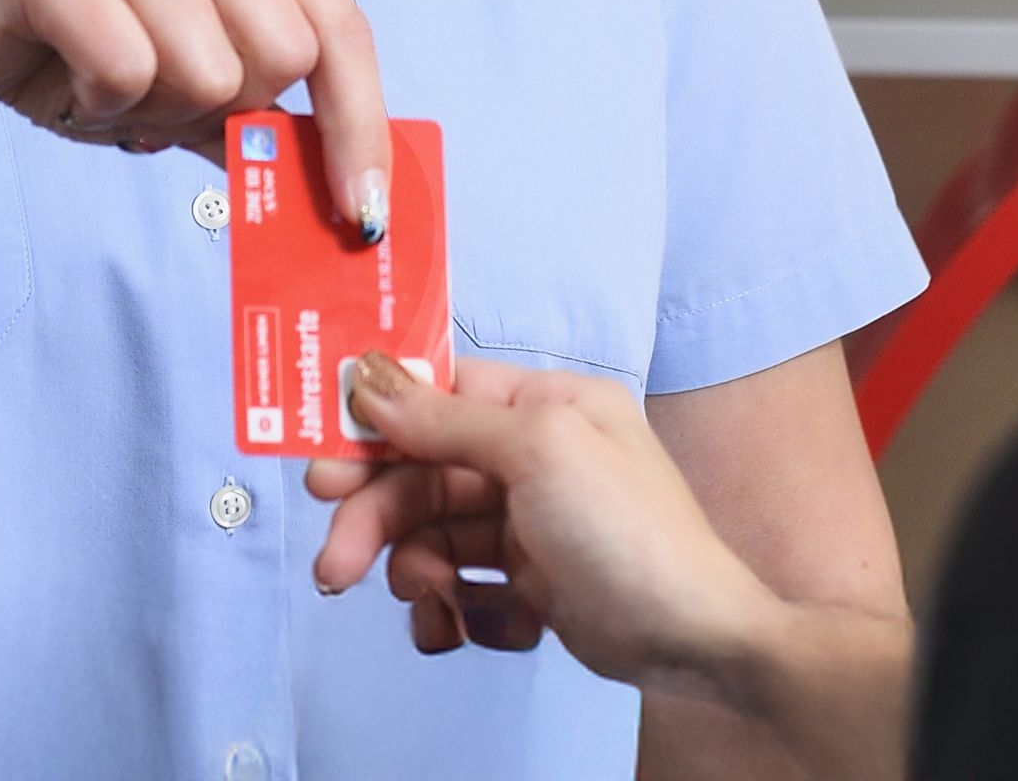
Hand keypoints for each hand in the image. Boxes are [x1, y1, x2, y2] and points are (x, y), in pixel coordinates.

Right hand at [0, 0, 388, 230]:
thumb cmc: (67, 47)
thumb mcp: (179, 79)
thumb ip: (256, 118)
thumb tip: (346, 196)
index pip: (341, 29)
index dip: (360, 126)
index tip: (363, 214)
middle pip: (280, 59)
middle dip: (220, 112)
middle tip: (149, 95)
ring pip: (208, 75)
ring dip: (149, 111)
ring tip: (96, 78)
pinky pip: (127, 73)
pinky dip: (95, 103)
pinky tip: (59, 72)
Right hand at [307, 354, 777, 691]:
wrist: (693, 641)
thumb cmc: (631, 533)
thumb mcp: (538, 451)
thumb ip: (447, 416)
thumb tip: (372, 376)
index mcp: (549, 405)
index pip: (440, 396)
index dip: (377, 428)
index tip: (324, 464)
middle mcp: (539, 458)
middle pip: (424, 475)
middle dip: (376, 520)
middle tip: (335, 567)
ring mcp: (535, 524)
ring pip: (435, 537)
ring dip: (416, 573)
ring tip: (432, 604)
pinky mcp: (534, 584)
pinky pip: (464, 589)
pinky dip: (456, 612)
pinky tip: (468, 627)